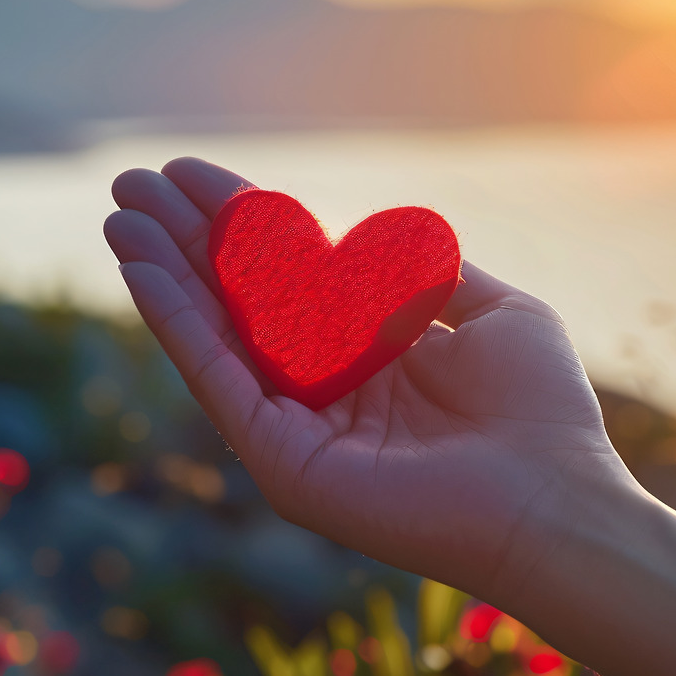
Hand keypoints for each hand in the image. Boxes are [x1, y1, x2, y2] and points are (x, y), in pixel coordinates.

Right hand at [104, 157, 628, 603]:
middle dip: (184, 240)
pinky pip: (219, 379)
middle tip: (131, 182)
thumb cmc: (541, 414)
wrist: (557, 501)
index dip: (240, 224)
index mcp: (369, 358)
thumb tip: (376, 237)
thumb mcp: (492, 314)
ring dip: (161, 273)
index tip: (192, 174)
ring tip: (118, 214)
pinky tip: (143, 269)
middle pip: (237, 302)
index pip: (287, 280)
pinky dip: (177, 322)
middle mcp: (323, 393)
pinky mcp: (283, 462)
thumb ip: (430, 275)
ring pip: (214, 337)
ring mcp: (298, 430)